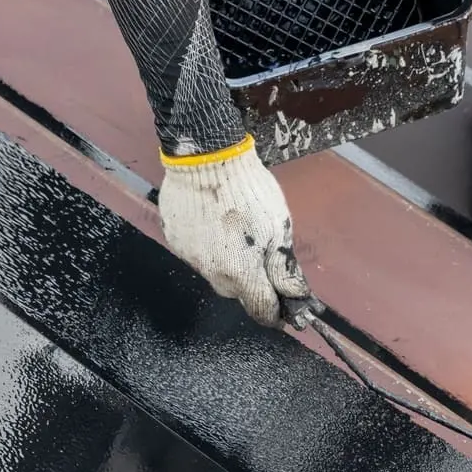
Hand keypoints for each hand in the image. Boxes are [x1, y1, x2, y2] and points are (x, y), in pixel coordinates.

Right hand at [158, 138, 311, 326]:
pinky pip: (197, 255)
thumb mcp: (280, 228)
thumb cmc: (250, 192)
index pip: (261, 311)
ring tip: (236, 233)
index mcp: (242, 273)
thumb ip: (284, 268)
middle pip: (237, 292)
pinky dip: (208, 247)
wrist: (206, 159)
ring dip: (229, 263)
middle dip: (252, 282)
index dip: (276, 313)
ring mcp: (190, 258)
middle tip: (261, 254)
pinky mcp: (175, 241)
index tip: (284, 306)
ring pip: (216, 273)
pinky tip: (214, 223)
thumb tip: (295, 297)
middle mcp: (213, 273)